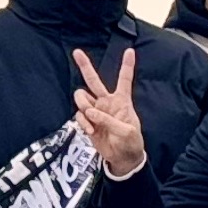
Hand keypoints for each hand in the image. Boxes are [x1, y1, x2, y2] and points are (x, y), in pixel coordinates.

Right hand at [69, 48, 147, 177]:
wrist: (123, 157)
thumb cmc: (131, 143)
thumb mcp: (127, 132)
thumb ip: (109, 121)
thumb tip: (90, 112)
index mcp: (122, 101)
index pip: (124, 79)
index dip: (127, 65)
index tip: (130, 50)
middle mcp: (107, 102)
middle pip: (93, 80)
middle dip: (85, 66)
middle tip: (76, 52)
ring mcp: (96, 111)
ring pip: (81, 97)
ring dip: (83, 106)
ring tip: (92, 120)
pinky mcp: (88, 121)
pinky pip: (79, 115)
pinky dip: (82, 122)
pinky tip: (90, 130)